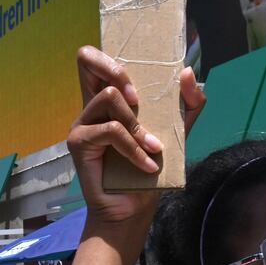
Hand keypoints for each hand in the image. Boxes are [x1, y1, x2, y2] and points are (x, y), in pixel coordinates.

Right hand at [67, 47, 205, 232]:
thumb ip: (187, 103)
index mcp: (109, 99)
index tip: (140, 81)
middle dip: (116, 69)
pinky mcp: (79, 141)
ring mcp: (82, 122)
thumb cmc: (149, 169)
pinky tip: (146, 164)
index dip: (113, 55)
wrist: (132, 209)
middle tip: (137, 99)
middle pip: (86, 58)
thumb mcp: (176, 132)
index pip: (97, 58)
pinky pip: (111, 130)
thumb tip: (187, 72)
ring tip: (152, 148)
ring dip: (138, 125)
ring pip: (109, 96)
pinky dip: (134, 147)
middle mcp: (91, 105)